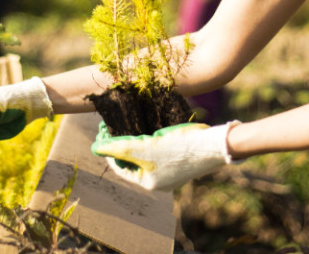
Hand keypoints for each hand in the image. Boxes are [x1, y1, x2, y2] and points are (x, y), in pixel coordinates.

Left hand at [91, 120, 239, 190]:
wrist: (213, 145)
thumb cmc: (179, 148)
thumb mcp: (144, 147)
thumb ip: (118, 148)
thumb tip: (95, 148)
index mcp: (148, 183)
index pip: (119, 167)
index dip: (108, 149)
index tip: (102, 131)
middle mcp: (158, 182)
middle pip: (132, 161)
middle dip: (121, 144)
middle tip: (112, 126)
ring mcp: (170, 172)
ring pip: (145, 156)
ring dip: (135, 141)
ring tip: (127, 125)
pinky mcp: (180, 161)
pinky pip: (158, 152)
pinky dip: (150, 141)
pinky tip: (148, 128)